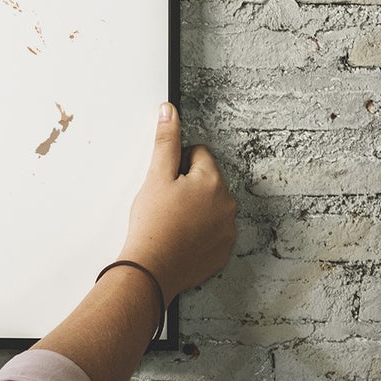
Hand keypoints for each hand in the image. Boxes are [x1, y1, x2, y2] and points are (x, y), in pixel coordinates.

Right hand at [118, 102, 236, 299]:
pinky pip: (212, 232)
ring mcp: (228, 230)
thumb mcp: (155, 177)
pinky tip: (179, 238)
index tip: (164, 182)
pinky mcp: (222, 251)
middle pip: (207, 180)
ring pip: (210, 206)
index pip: (198, 153)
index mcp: (212, 181)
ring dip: (194, 209)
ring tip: (171, 222)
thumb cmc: (153, 224)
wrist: (152, 269)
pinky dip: (198, 232)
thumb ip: (165, 141)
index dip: (176, 163)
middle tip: (165, 203)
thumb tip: (169, 112)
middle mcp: (227, 204)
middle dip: (188, 186)